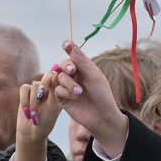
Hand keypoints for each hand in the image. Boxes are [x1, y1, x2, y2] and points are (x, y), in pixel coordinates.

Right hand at [14, 71, 61, 160]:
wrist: (33, 132)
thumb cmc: (47, 121)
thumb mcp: (53, 106)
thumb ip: (54, 91)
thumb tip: (56, 74)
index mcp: (59, 90)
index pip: (60, 76)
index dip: (58, 77)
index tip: (57, 85)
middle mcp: (49, 87)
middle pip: (47, 75)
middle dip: (44, 86)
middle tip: (42, 97)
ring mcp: (37, 89)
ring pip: (35, 84)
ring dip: (34, 101)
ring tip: (34, 114)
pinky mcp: (26, 92)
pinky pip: (24, 88)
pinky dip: (25, 100)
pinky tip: (27, 111)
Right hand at [54, 41, 127, 158]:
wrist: (101, 117)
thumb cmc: (102, 96)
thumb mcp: (95, 77)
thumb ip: (83, 63)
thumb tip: (72, 48)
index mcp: (84, 68)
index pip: (74, 54)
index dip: (69, 47)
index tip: (66, 44)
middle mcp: (75, 75)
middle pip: (63, 64)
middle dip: (66, 66)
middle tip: (72, 71)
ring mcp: (68, 86)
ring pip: (59, 76)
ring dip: (68, 83)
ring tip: (79, 92)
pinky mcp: (62, 98)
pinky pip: (57, 89)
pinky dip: (65, 92)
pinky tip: (74, 98)